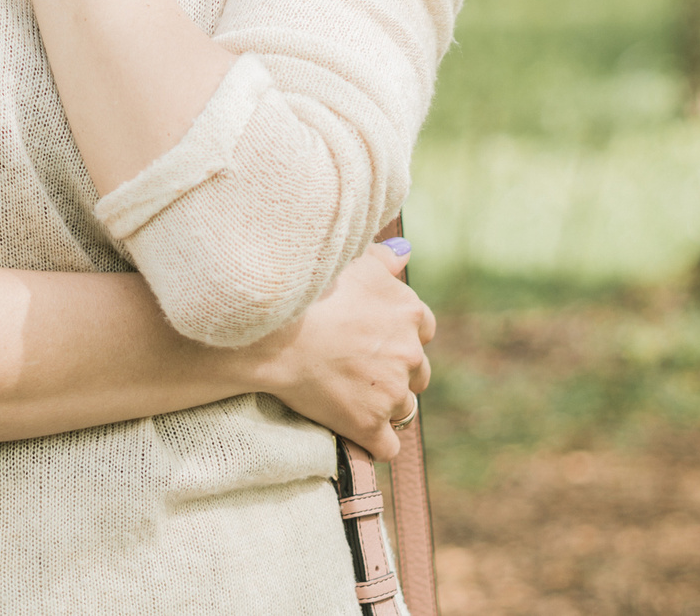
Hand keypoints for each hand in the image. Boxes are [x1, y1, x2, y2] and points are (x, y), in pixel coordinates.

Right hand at [244, 243, 434, 460]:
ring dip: (383, 406)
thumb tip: (404, 252)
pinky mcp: (370, 424)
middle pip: (417, 373)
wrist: (275, 333)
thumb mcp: (352, 261)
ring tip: (351, 399)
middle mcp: (409, 353)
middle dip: (396, 374)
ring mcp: (391, 392)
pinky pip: (387, 447)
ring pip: (403, 408)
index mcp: (410, 312)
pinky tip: (359, 438)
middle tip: (360, 371)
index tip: (374, 340)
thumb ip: (383, 257)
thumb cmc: (309, 290)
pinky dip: (375, 444)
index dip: (400, 337)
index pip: (424, 331)